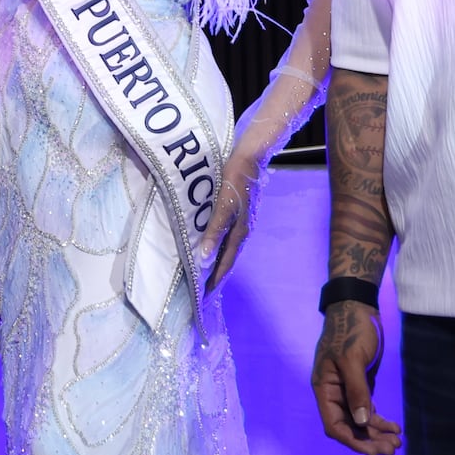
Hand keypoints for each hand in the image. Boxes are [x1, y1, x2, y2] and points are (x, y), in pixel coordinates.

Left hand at [196, 153, 263, 291]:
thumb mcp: (223, 206)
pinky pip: (229, 238)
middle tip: (205, 290)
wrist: (250, 160)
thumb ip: (214, 231)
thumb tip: (205, 257)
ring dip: (219, 261)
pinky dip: (221, 248)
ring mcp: (243, 223)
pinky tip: (215, 247)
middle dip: (217, 275)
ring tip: (207, 273)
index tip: (206, 295)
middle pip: (228, 259)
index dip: (216, 279)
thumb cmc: (234, 181)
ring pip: (229, 248)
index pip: (226, 262)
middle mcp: (243, 231)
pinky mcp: (240, 214)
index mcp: (240, 232)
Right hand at [311, 299, 400, 454]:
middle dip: (369, 440)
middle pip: (349, 427)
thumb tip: (362, 422)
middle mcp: (334, 394)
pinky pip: (368, 409)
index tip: (374, 451)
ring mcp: (347, 390)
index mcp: (324, 389)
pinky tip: (395, 427)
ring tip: (398, 442)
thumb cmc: (351, 329)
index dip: (353, 441)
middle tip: (392, 449)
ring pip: (361, 421)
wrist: (358, 307)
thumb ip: (357, 391)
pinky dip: (380, 420)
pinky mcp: (361, 385)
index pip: (334, 425)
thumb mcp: (353, 359)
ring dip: (377, 433)